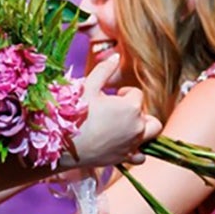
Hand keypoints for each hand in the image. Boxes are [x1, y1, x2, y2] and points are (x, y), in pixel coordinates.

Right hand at [65, 53, 158, 171]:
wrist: (63, 145)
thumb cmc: (74, 113)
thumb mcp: (88, 86)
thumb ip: (105, 69)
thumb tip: (117, 55)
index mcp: (131, 107)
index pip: (136, 94)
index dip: (123, 94)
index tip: (109, 98)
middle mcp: (137, 127)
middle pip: (149, 116)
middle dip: (138, 111)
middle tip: (120, 112)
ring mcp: (133, 145)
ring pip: (151, 134)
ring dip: (142, 129)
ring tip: (125, 127)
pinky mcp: (125, 158)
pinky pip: (141, 156)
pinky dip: (136, 150)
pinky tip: (123, 145)